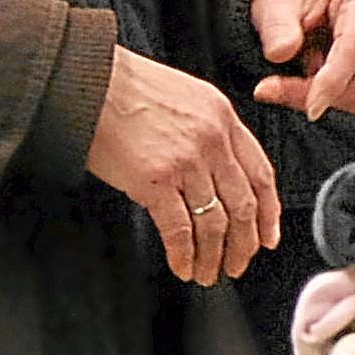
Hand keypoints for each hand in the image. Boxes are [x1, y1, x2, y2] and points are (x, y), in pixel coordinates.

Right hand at [86, 48, 280, 284]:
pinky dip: (184, 254)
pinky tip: (182, 266)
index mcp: (224, 118)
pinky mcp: (155, 180)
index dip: (268, 212)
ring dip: (214, 255)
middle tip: (239, 264)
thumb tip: (217, 172)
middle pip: (243, 205)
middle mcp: (212, 140)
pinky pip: (179, 229)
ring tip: (208, 274)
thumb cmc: (125, 87)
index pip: (261, 174)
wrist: (87, 81)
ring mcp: (186, 162)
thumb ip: (208, 130)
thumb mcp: (186, 97)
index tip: (267, 236)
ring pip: (215, 223)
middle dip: (245, 243)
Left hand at [247, 0, 354, 122]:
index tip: (310, 108)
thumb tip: (280, 54)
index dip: (332, 81)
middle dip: (315, 93)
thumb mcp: (274, 1)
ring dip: (320, 96)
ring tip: (291, 74)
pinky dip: (327, 94)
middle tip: (270, 88)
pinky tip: (308, 74)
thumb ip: (277, 28)